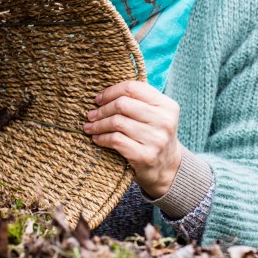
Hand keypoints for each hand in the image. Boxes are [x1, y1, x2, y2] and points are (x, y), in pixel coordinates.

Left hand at [83, 81, 183, 197]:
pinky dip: (102, 138)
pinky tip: (97, 138)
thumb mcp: (155, 115)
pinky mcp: (145, 156)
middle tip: (91, 115)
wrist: (166, 168)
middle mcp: (164, 121)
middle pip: (122, 104)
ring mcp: (156, 139)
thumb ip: (138, 101)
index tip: (99, 99)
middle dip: (102, 109)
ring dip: (98, 124)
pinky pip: (116, 140)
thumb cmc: (154, 136)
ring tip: (90, 127)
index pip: (133, 88)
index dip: (112, 92)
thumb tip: (104, 94)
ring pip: (117, 122)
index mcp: (167, 106)